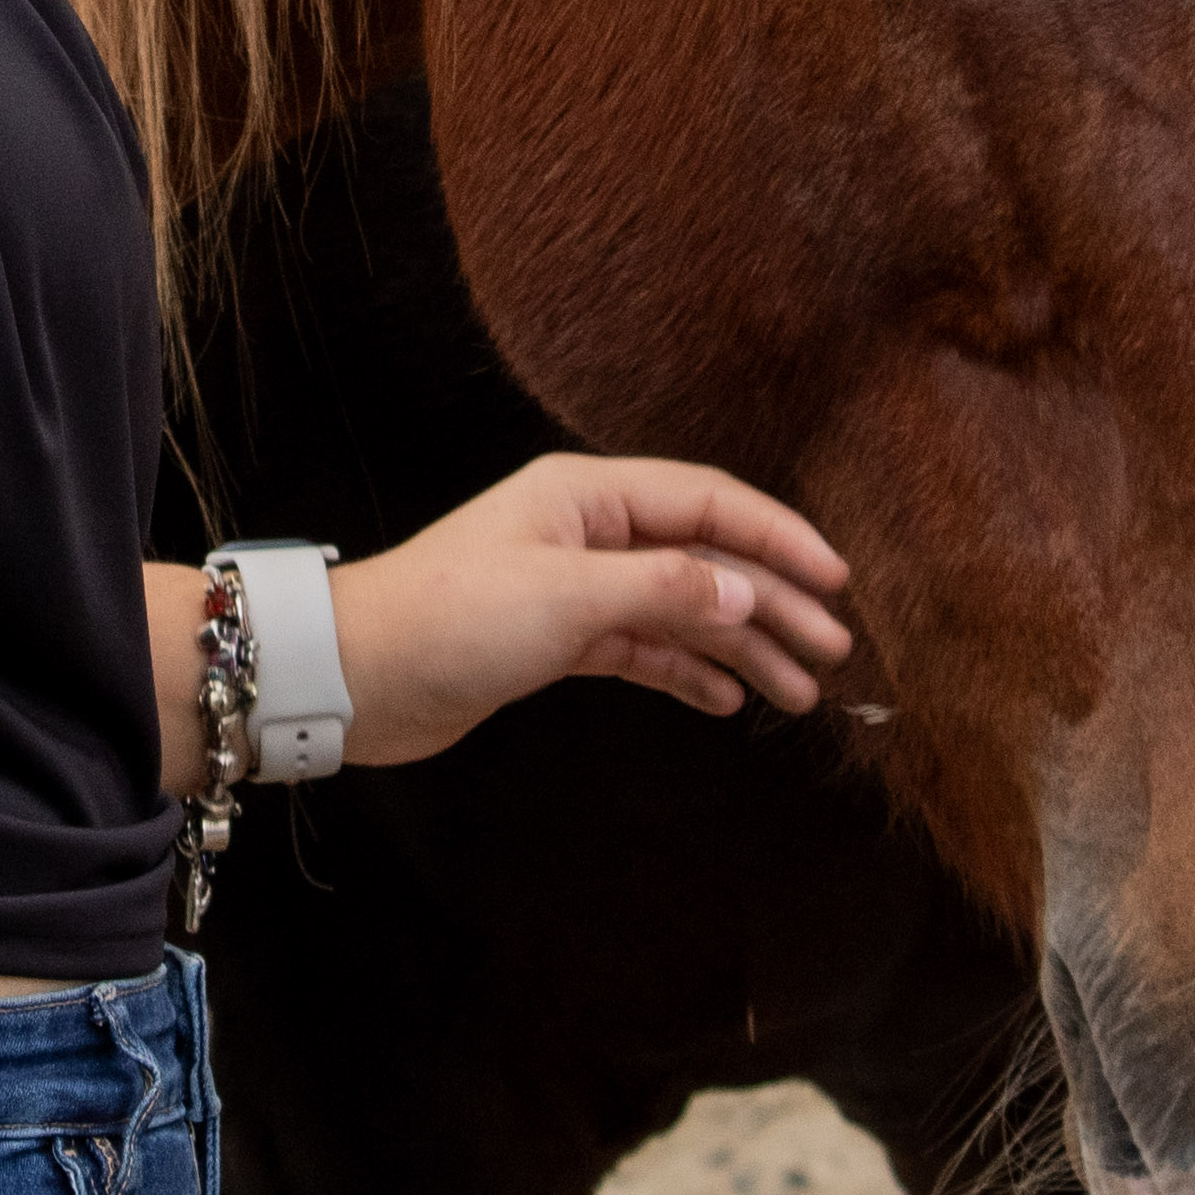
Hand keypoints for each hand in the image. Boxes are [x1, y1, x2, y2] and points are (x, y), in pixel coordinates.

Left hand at [328, 453, 853, 768]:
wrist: (355, 677)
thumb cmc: (449, 618)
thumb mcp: (565, 597)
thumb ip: (662, 589)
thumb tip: (745, 591)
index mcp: (589, 496)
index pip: (710, 505)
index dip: (780, 538)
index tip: (838, 580)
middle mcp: (589, 532)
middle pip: (705, 559)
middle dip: (774, 603)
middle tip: (835, 652)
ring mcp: (575, 586)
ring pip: (682, 609)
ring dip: (742, 647)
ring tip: (799, 694)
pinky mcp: (558, 641)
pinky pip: (646, 648)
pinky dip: (690, 671)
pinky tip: (730, 699)